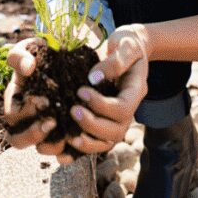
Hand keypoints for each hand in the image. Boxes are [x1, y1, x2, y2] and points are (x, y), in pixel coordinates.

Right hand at [2, 37, 64, 157]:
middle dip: (34, 135)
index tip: (44, 101)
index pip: (11, 119)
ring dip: (53, 145)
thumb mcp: (27, 48)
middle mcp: (26, 119)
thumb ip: (20, 55)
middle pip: (19, 141)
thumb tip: (28, 67)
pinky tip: (80, 138)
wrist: (65, 56)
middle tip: (53, 122)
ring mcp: (44, 127)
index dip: (25, 115)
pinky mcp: (64, 132)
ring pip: (42, 149)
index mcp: (14, 102)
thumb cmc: (41, 53)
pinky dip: (71, 149)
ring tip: (68, 133)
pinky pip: (64, 150)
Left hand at [59, 24, 149, 162]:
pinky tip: (61, 154)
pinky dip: (79, 151)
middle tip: (72, 111)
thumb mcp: (125, 44)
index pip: (123, 108)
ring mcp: (117, 118)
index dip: (102, 105)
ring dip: (86, 143)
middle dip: (92, 125)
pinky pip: (95, 142)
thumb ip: (113, 61)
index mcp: (135, 91)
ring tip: (67, 136)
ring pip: (106, 142)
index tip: (81, 91)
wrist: (129, 47)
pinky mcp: (105, 120)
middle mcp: (129, 109)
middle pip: (116, 131)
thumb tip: (93, 78)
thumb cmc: (127, 43)